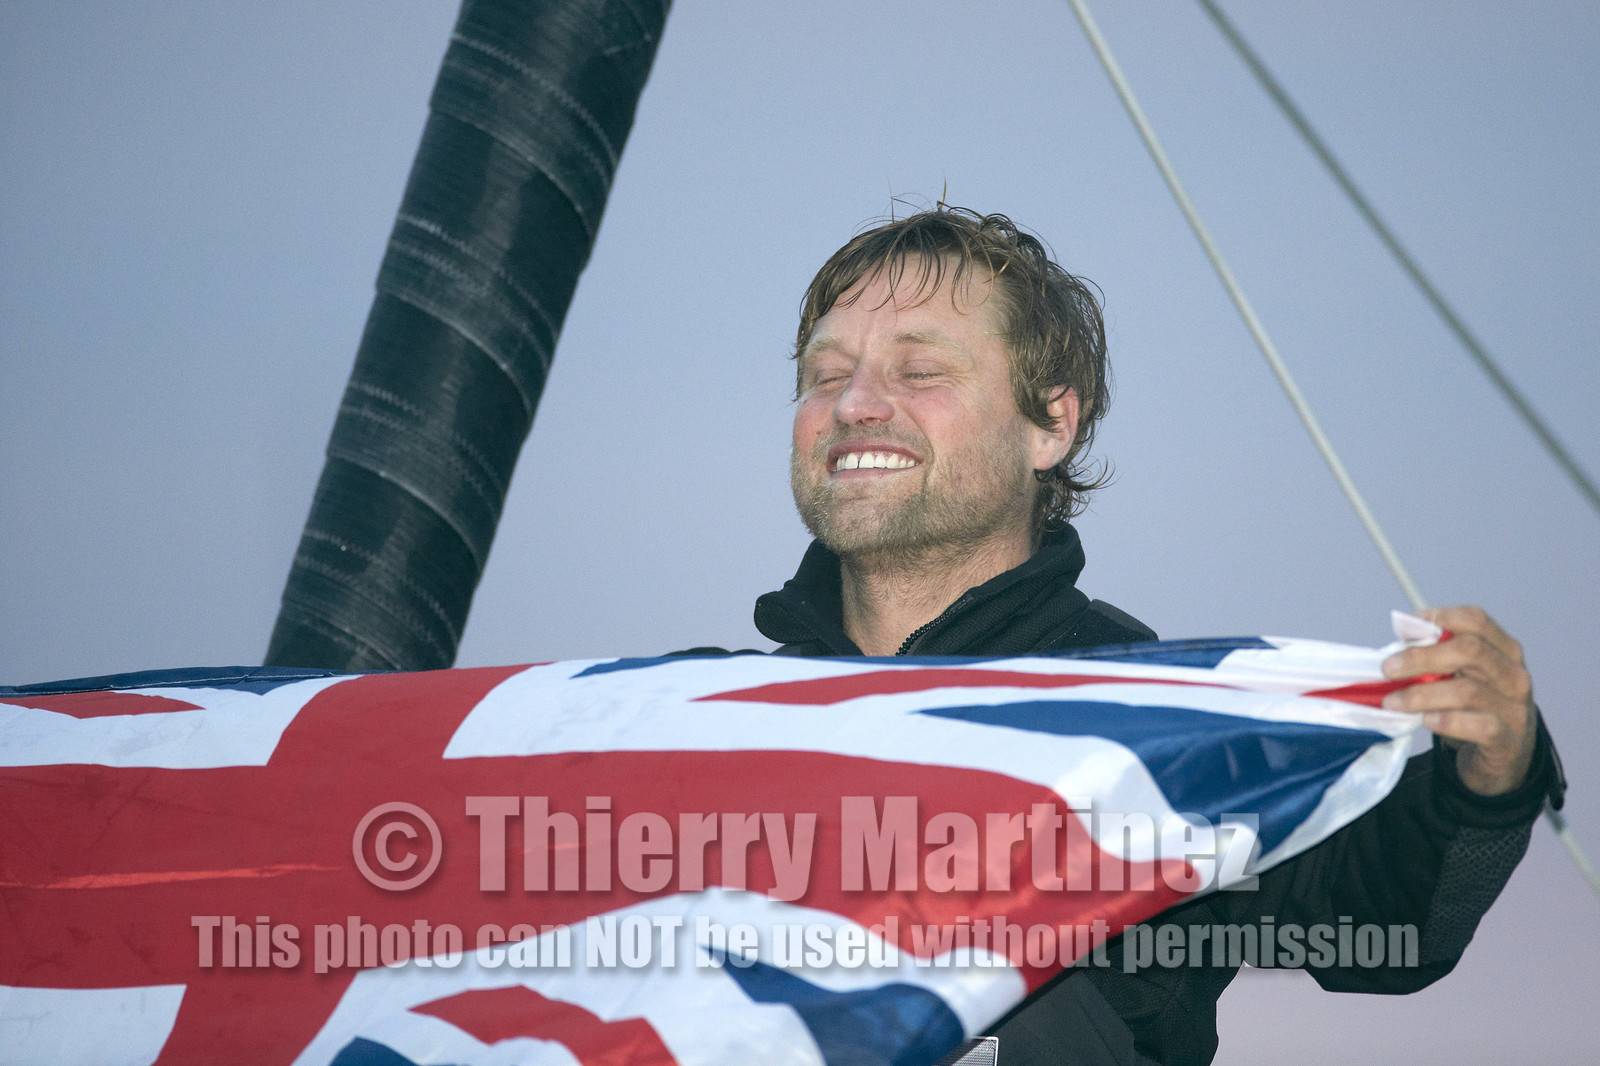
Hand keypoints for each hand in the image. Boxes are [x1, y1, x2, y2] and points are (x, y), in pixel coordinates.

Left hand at [1381, 606, 1537, 796]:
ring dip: (1421, 694)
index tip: (1406, 630)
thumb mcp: (1462, 676)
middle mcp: (1514, 675)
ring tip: (1392, 701)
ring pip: (1467, 691)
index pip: (1476, 620)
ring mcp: (1515, 709)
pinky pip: (1479, 726)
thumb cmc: (1476, 708)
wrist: (1506, 756)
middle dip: (1421, 656)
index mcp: (1504, 650)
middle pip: (1470, 651)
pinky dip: (1447, 721)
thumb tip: (1402, 638)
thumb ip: (1439, 657)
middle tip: (1388, 668)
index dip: (1439, 618)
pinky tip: (1426, 720)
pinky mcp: (1508, 741)